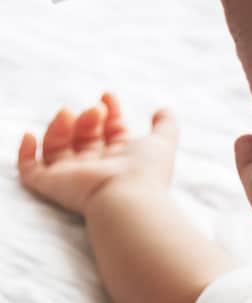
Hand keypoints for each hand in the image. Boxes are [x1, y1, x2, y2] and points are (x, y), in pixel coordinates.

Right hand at [17, 92, 177, 214]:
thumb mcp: (162, 142)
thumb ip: (165, 125)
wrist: (126, 197)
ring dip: (59, 127)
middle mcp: (96, 168)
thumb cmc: (145, 172)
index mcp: (120, 159)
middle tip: (97, 110)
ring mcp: (72, 177)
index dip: (109, 112)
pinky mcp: (52, 185)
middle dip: (88, 118)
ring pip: (56, 147)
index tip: (108, 96)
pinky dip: (25, 152)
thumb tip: (165, 108)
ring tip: (69, 113)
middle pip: (83, 136)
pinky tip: (30, 135)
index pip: (109, 131)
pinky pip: (30, 170)